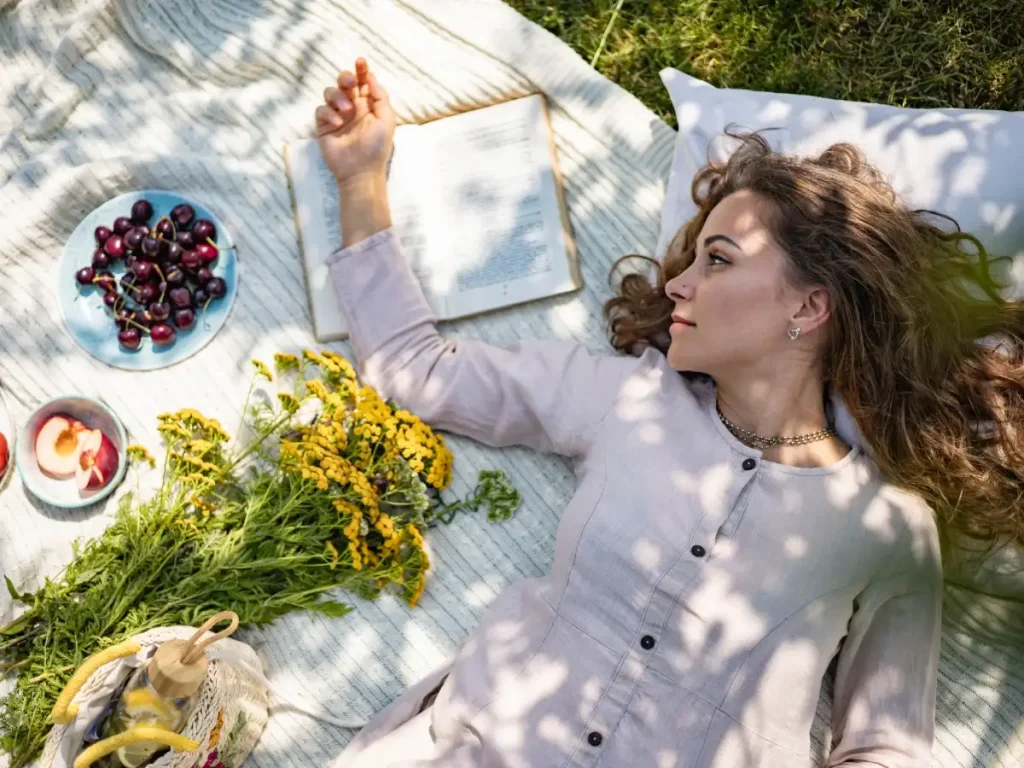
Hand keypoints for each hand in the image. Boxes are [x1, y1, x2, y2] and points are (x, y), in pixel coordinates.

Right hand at [315, 58, 395, 182]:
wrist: (361, 170)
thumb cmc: (377, 147)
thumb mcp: (386, 119)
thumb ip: (380, 96)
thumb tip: (371, 76)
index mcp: (368, 105)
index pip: (363, 82)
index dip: (361, 70)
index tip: (361, 62)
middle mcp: (351, 107)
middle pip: (344, 82)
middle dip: (345, 77)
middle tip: (350, 83)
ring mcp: (337, 115)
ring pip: (330, 92)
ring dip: (337, 96)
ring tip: (346, 110)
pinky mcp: (324, 125)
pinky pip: (320, 109)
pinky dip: (328, 113)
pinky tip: (338, 123)